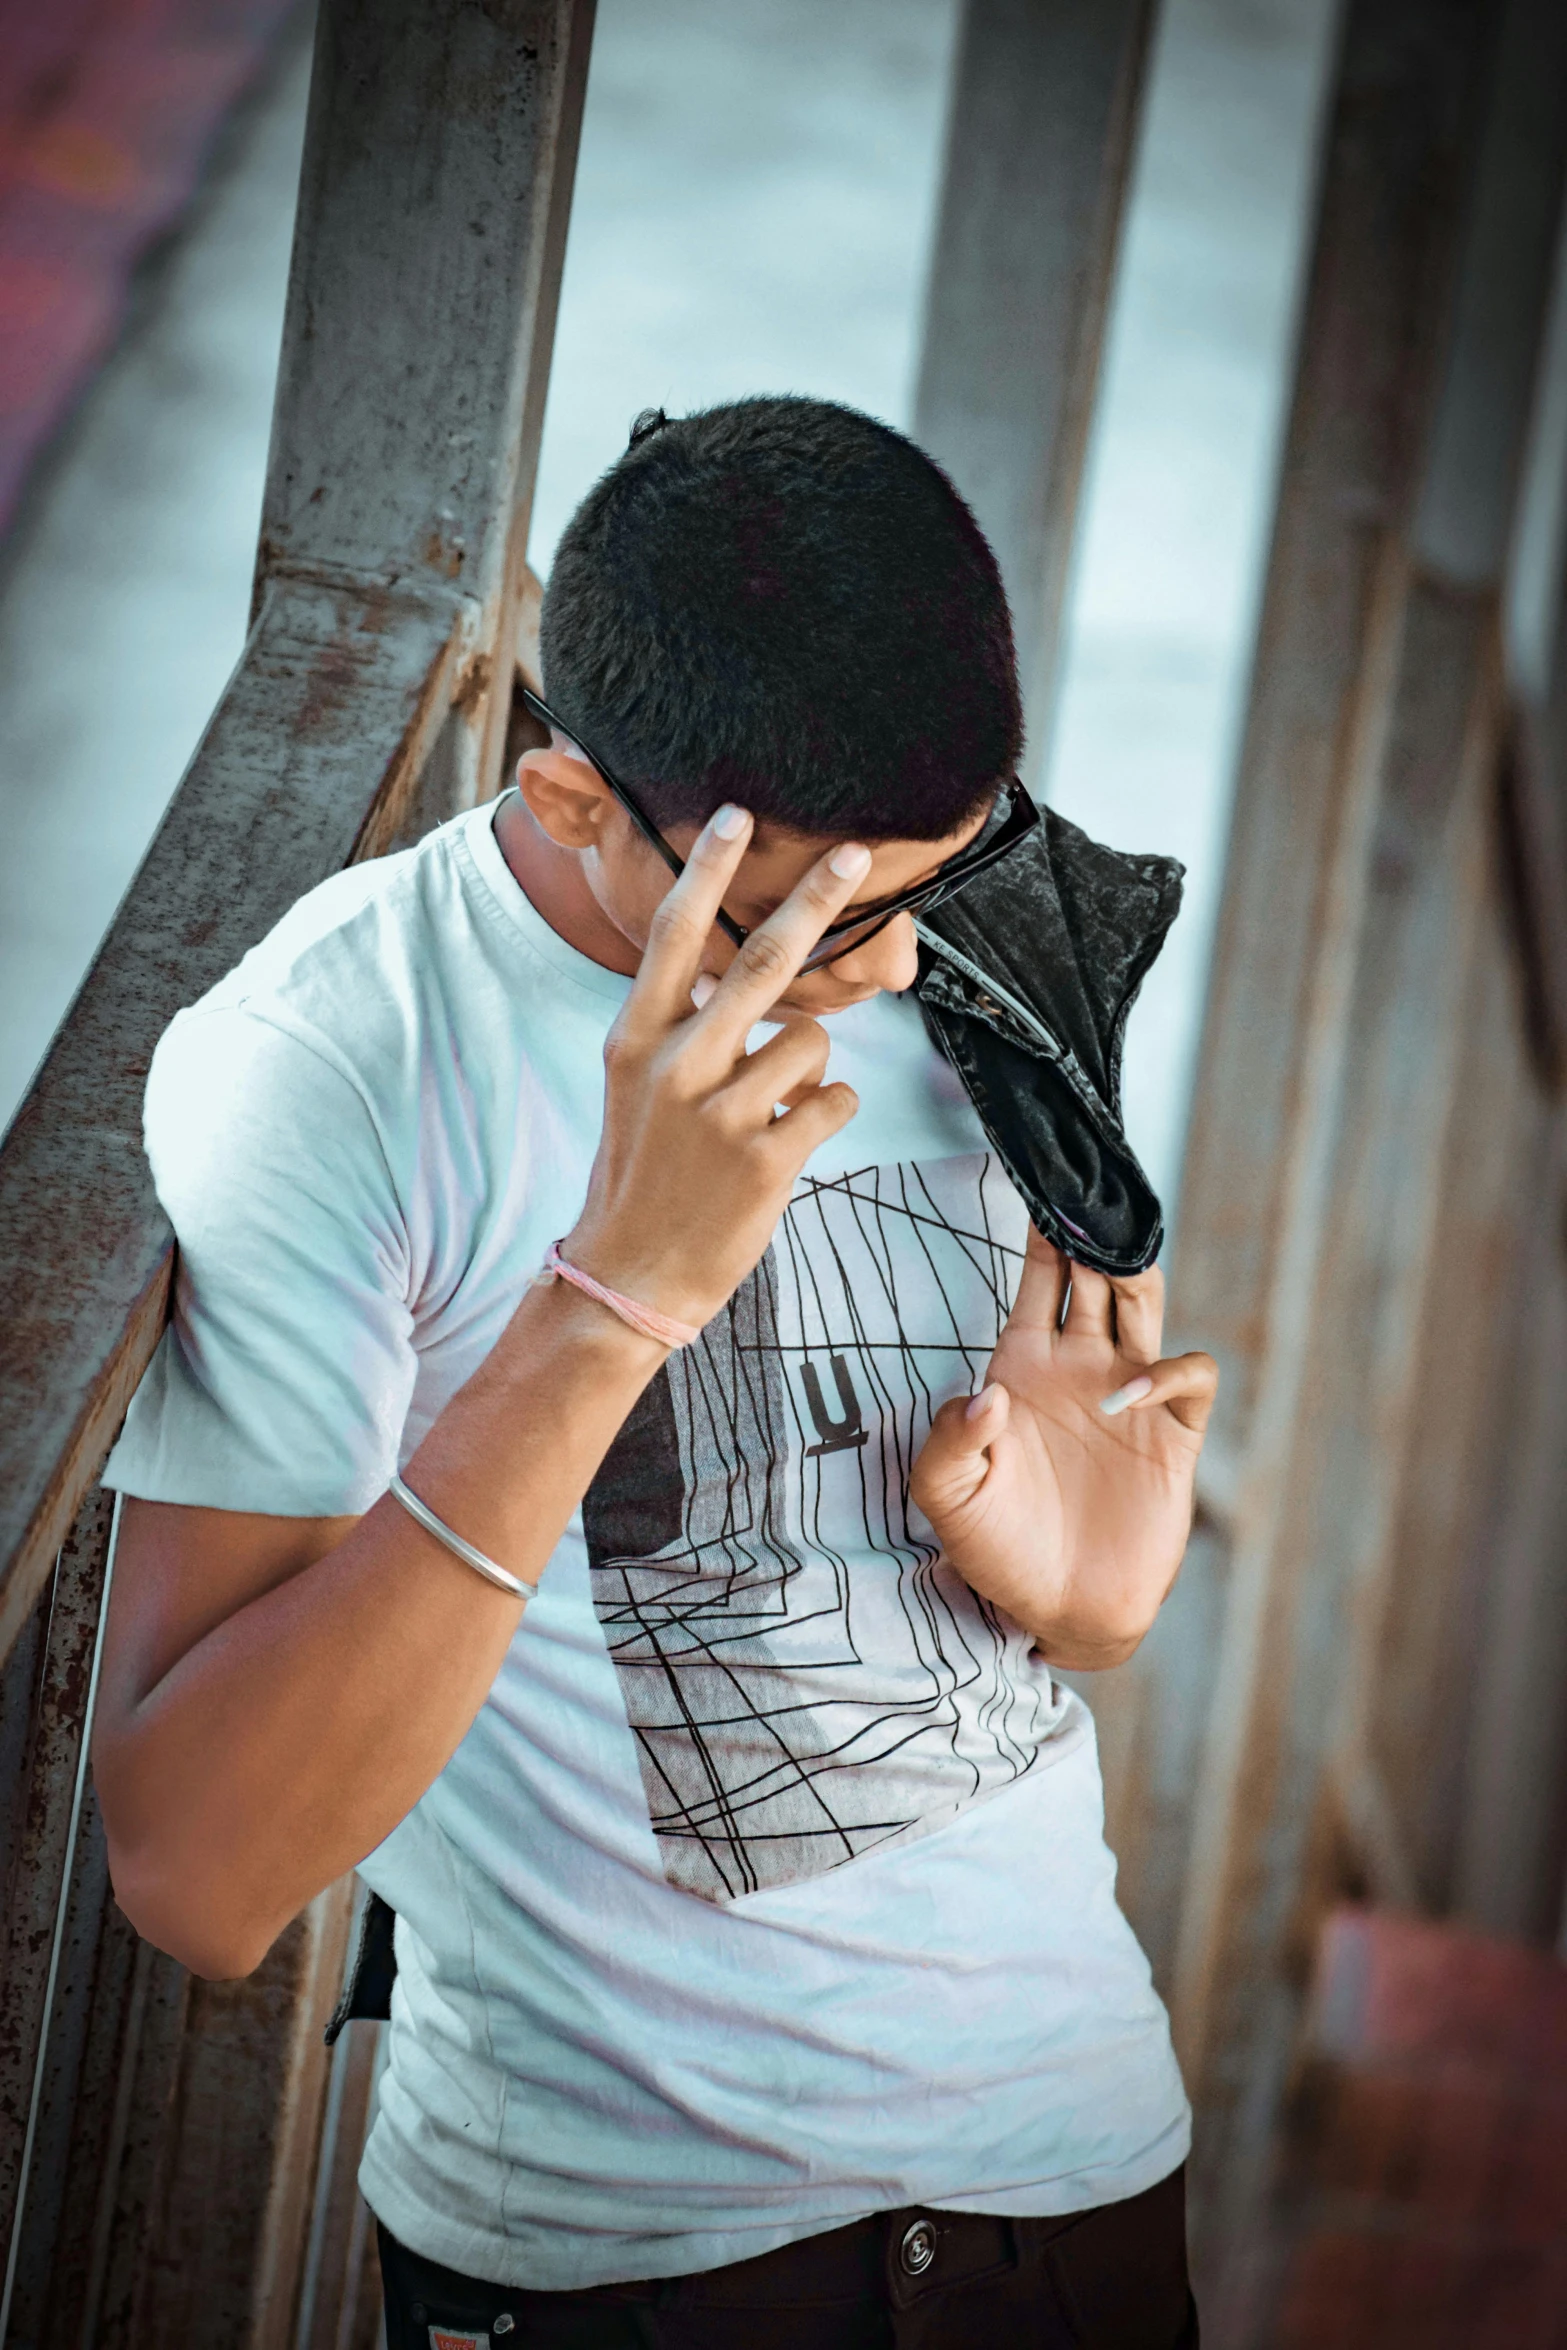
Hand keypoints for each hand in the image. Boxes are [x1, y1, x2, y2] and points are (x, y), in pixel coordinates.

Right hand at [565, 807, 870, 1330]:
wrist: (628, 1275)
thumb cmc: (643, 1172)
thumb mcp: (637, 1087)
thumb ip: (681, 1028)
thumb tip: (739, 977)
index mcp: (637, 1040)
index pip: (674, 936)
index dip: (709, 871)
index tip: (738, 815)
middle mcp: (676, 1067)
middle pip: (761, 963)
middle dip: (815, 901)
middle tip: (854, 854)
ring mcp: (720, 1113)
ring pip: (810, 1043)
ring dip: (809, 1069)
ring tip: (769, 1111)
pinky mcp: (765, 1159)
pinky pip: (834, 1101)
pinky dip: (827, 1114)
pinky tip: (787, 1143)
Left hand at [909, 1232, 1216, 1667]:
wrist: (1059, 1610)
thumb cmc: (995, 1550)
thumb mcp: (945, 1499)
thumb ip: (946, 1443)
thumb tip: (985, 1395)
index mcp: (1022, 1362)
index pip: (1038, 1275)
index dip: (1044, 1230)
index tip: (1042, 1181)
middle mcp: (1079, 1364)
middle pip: (1095, 1272)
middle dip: (1094, 1232)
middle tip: (1089, 1194)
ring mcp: (1129, 1393)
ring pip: (1144, 1304)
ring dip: (1135, 1274)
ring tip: (1118, 1259)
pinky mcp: (1172, 1435)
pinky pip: (1190, 1376)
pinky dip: (1172, 1369)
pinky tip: (1133, 1389)